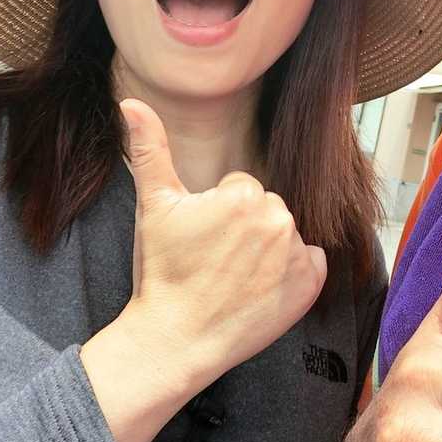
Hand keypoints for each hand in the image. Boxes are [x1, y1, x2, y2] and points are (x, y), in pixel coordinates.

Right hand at [83, 98, 328, 441]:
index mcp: (245, 195)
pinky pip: (311, 262)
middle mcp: (278, 219)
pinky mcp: (311, 285)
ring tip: (235, 277)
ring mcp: (298, 254)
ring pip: (286, 234)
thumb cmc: (162, 273)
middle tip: (215, 261)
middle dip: (245, 229)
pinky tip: (260, 290)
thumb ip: (150, 148)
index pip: (241, 189)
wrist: (175, 340)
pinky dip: (293, 273)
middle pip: (266, 209)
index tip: (202, 242)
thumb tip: (131, 101)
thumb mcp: (153, 206)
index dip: (218, 214)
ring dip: (268, 250)